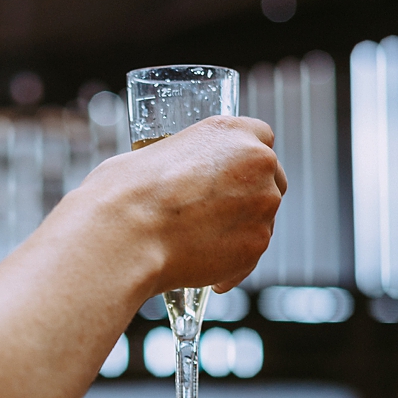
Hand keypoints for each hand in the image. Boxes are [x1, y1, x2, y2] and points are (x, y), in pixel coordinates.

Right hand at [77, 115, 286, 296]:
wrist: (125, 236)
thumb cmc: (127, 194)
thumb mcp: (156, 154)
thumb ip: (190, 161)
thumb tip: (186, 180)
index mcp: (232, 131)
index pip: (262, 137)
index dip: (246, 160)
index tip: (234, 175)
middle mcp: (257, 163)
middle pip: (272, 180)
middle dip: (250, 198)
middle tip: (218, 214)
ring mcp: (262, 205)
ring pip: (263, 220)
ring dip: (239, 231)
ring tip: (198, 244)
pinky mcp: (257, 245)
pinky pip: (250, 256)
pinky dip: (231, 263)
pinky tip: (200, 266)